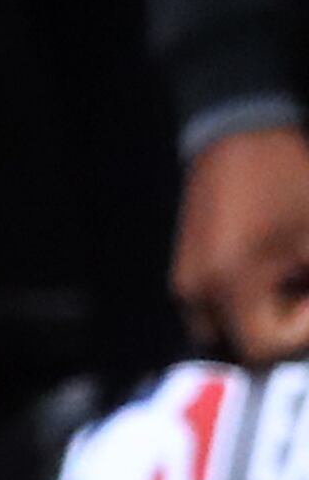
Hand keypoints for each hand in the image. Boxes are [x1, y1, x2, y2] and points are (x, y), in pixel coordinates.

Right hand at [178, 124, 308, 363]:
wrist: (237, 133)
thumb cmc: (283, 177)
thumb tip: (305, 305)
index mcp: (232, 286)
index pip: (262, 346)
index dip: (298, 333)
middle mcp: (198, 295)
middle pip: (238, 345)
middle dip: (277, 330)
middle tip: (303, 297)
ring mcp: (185, 283)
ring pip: (223, 328)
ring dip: (258, 317)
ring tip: (288, 282)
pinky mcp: (184, 269)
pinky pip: (213, 305)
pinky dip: (242, 300)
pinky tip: (266, 269)